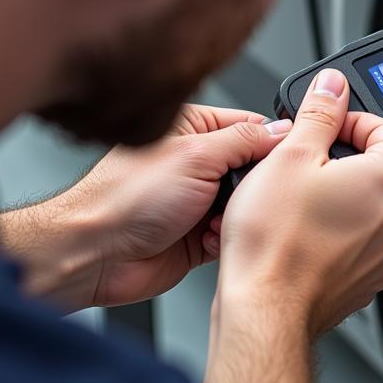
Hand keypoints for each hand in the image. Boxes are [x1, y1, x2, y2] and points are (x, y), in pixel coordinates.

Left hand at [0, 105, 294, 310]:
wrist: (93, 256)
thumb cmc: (123, 200)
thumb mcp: (195, 156)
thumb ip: (244, 140)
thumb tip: (281, 130)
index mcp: (192, 129)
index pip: (252, 126)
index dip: (273, 142)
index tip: (288, 158)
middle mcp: (196, 162)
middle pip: (253, 167)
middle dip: (256, 186)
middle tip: (253, 194)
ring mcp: (198, 198)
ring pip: (246, 203)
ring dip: (241, 215)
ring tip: (226, 219)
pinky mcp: (198, 233)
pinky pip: (233, 233)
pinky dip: (229, 238)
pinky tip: (214, 239)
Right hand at [212, 68, 382, 337]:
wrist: (265, 310)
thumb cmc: (275, 242)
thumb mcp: (291, 155)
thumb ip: (320, 112)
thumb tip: (332, 87)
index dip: (345, 121)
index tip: (321, 127)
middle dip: (347, 158)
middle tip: (307, 164)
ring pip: (377, 202)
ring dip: (347, 193)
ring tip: (304, 200)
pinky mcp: (379, 276)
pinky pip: (368, 237)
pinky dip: (345, 228)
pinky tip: (310, 230)